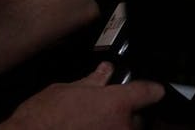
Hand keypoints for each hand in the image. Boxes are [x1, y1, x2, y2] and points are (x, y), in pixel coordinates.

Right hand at [0, 62, 164, 128]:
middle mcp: (122, 126)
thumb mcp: (65, 90)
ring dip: (116, 129)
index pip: (149, 92)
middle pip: (138, 118)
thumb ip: (91, 82)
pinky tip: (88, 129)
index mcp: (117, 103)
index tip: (153, 90)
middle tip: (105, 112)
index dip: (152, 89)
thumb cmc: (41, 117)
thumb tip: (104, 71)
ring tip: (92, 125)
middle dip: (127, 114)